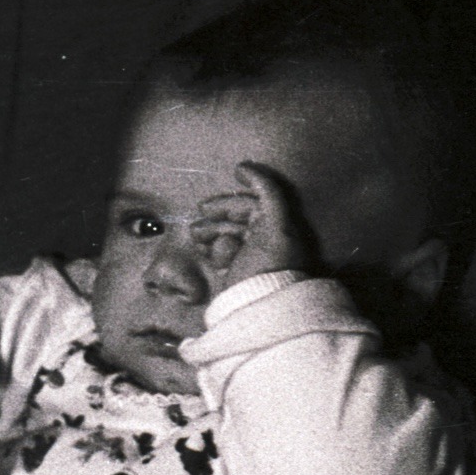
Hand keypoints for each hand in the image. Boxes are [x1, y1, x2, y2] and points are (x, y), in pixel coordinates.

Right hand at [191, 161, 315, 288]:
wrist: (259, 308)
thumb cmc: (270, 265)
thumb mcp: (276, 225)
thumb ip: (266, 190)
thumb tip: (241, 167)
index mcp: (278, 224)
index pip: (250, 203)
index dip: (228, 202)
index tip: (207, 206)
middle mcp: (266, 237)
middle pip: (235, 216)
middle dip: (216, 218)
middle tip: (197, 222)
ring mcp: (250, 254)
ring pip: (225, 232)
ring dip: (210, 233)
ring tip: (197, 238)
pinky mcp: (237, 270)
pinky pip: (222, 252)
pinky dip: (215, 251)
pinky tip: (210, 257)